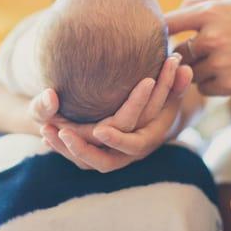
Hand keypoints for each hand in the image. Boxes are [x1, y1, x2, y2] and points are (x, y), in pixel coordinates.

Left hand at [29, 54, 192, 171]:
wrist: (152, 119)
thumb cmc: (162, 99)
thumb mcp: (171, 90)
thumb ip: (178, 80)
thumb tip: (185, 68)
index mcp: (147, 139)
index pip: (132, 145)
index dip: (117, 139)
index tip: (99, 130)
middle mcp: (128, 154)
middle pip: (103, 162)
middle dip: (81, 149)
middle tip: (61, 131)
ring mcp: (111, 155)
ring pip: (86, 162)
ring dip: (64, 149)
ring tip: (46, 129)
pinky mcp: (97, 152)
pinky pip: (77, 156)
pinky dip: (61, 147)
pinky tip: (45, 132)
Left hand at [166, 0, 230, 95]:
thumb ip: (197, 1)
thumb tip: (170, 13)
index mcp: (210, 12)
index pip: (167, 23)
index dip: (161, 32)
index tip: (162, 38)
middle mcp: (213, 37)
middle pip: (176, 53)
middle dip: (185, 55)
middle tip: (202, 52)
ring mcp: (221, 62)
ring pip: (189, 73)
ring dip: (197, 70)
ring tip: (220, 60)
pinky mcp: (230, 84)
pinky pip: (203, 88)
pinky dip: (210, 84)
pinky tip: (228, 73)